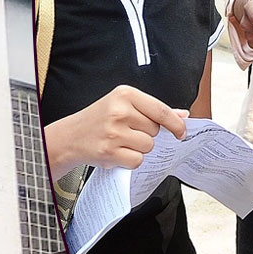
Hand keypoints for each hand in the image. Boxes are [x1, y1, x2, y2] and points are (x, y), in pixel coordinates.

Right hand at [44, 85, 188, 177]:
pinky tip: (118, 152)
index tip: (181, 132)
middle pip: (155, 130)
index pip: (161, 110)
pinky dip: (131, 160)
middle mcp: (119, 111)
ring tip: (122, 142)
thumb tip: (182, 115)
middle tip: (129, 132)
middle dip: (147, 134)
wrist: (70, 136)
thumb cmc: (99, 120)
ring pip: (148, 146)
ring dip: (139, 148)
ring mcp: (114, 132)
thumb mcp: (124, 105)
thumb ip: (153, 110)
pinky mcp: (109, 151)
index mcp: (125, 94)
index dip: (175, 124)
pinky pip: (137, 160)